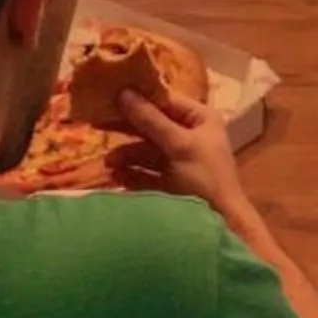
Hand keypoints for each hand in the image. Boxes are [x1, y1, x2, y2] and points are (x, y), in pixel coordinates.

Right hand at [113, 87, 255, 228]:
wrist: (221, 225)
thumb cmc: (206, 178)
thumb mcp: (180, 146)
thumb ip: (151, 121)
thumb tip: (124, 92)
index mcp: (200, 120)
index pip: (165, 101)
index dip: (139, 97)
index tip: (109, 95)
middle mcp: (189, 136)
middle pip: (152, 125)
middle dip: (126, 128)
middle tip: (96, 123)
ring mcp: (178, 161)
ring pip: (145, 151)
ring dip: (126, 155)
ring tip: (109, 163)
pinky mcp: (169, 183)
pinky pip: (145, 173)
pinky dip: (131, 174)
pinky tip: (117, 177)